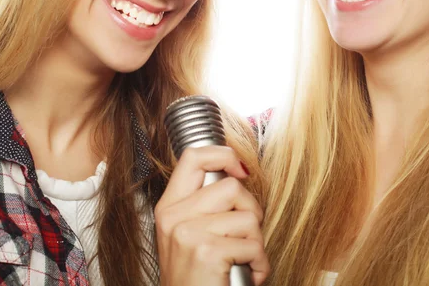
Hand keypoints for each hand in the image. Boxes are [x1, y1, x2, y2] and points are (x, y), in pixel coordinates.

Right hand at [155, 146, 268, 285]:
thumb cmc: (197, 276)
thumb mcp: (189, 234)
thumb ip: (206, 203)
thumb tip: (240, 172)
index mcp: (169, 206)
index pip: (193, 157)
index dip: (223, 155)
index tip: (240, 170)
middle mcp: (174, 216)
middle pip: (232, 186)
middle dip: (250, 211)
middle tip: (243, 235)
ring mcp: (188, 233)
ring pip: (248, 216)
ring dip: (256, 241)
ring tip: (242, 259)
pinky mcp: (207, 251)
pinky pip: (254, 245)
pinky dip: (259, 264)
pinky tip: (245, 274)